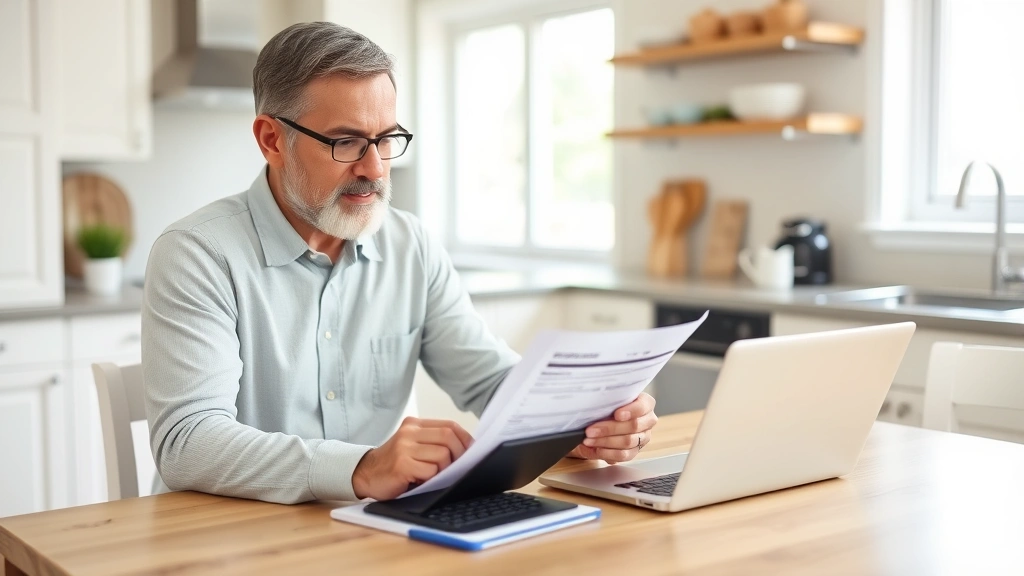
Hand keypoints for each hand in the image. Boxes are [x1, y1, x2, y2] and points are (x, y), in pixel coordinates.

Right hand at [352, 417, 472, 500]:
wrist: (365, 474)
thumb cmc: (394, 463)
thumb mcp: (413, 446)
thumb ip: (434, 443)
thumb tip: (467, 450)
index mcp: (414, 424)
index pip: (449, 425)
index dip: (465, 438)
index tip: (472, 451)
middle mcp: (409, 432)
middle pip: (448, 436)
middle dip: (459, 454)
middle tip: (458, 467)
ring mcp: (404, 447)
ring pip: (442, 455)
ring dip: (445, 469)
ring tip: (435, 475)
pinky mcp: (401, 465)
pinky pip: (430, 471)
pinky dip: (432, 478)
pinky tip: (422, 481)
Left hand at [569, 393, 656, 463]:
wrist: (603, 418)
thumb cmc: (607, 405)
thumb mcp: (608, 399)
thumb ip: (606, 402)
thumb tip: (592, 407)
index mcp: (645, 403)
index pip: (643, 406)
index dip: (631, 411)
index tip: (616, 414)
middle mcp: (648, 421)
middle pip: (633, 426)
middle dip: (610, 428)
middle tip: (590, 430)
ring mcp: (643, 438)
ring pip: (627, 442)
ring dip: (605, 442)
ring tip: (588, 440)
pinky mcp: (634, 452)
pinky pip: (623, 455)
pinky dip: (607, 453)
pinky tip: (594, 449)